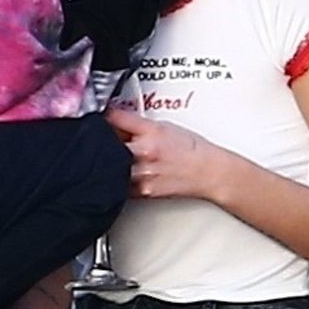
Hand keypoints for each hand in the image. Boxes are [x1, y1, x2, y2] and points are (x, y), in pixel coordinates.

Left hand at [106, 107, 222, 199]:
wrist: (208, 172)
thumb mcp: (165, 126)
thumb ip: (138, 124)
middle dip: (106, 139)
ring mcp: (142, 174)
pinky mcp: (143, 191)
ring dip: (111, 159)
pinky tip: (128, 171)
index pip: (115, 118)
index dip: (105, 117)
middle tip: (109, 138)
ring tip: (122, 157)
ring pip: (111, 164)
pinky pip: (120, 183)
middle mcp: (146, 152)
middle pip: (108, 142)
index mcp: (151, 132)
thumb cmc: (190, 150)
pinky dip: (119, 177)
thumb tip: (115, 121)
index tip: (101, 119)